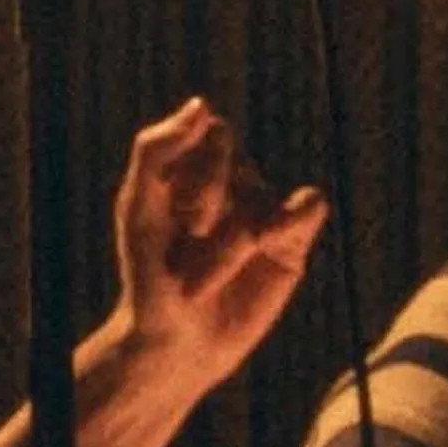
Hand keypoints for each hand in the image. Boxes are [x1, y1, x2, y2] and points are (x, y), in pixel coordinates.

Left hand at [109, 98, 328, 392]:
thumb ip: (156, 149)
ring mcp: (263, 209)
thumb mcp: (139, 207)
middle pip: (236, 165)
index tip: (173, 218)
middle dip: (206, 208)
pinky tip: (273, 238)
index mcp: (195, 165)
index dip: (195, 177)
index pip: (213, 137)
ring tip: (204, 281)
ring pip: (262, 200)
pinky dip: (296, 217)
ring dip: (230, 244)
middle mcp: (234, 182)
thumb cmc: (148, 273)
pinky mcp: (291, 244)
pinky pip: (308, 208)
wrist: (174, 342)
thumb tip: (203, 104)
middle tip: (184, 252)